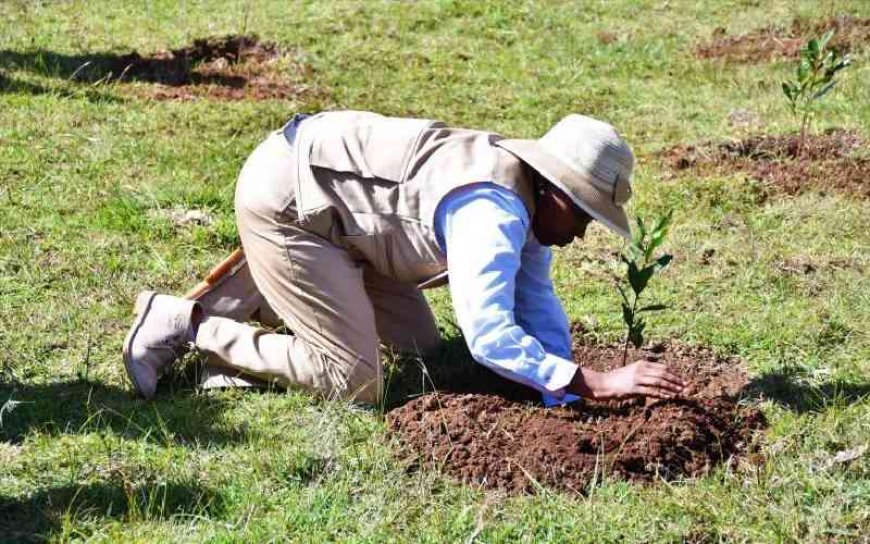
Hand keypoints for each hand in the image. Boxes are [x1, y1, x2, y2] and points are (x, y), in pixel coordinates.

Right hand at [569, 360, 686, 399]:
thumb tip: (658, 377)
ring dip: (671, 388)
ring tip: (680, 392)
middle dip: (676, 381)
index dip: (673, 374)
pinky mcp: (634, 389)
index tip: (682, 379)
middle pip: (663, 374)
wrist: (604, 383)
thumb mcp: (632, 371)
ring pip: (659, 382)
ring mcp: (637, 379)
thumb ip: (644, 372)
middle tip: (686, 386)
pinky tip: (669, 397)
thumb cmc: (618, 378)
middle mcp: (641, 370)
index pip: (662, 368)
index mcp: (642, 364)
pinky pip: (652, 392)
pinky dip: (662, 394)